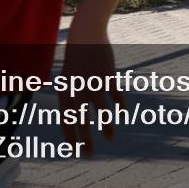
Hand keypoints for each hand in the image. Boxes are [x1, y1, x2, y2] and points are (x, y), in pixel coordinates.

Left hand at [58, 36, 125, 152]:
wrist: (85, 33)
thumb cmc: (76, 57)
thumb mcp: (69, 77)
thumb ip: (71, 97)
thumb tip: (74, 119)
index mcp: (65, 89)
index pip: (65, 119)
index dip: (70, 135)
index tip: (74, 149)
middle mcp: (78, 88)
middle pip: (81, 119)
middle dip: (85, 139)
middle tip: (89, 154)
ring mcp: (94, 81)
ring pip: (100, 110)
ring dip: (106, 126)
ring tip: (111, 139)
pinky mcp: (108, 75)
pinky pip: (115, 95)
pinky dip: (120, 106)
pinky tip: (123, 114)